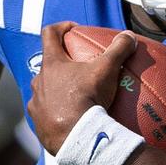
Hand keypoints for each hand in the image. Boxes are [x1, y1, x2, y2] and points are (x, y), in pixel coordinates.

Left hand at [28, 22, 136, 154]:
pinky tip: (70, 118)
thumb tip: (129, 36)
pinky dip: (56, 112)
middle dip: (64, 65)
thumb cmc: (88, 98)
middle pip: (49, 65)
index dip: (61, 27)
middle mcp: (39, 81)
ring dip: (58, 90)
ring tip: (76, 97)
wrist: (77, 137)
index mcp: (52, 64)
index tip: (74, 30)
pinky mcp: (37, 123)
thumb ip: (118, 49)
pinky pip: (45, 113)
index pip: (49, 34)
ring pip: (45, 90)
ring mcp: (36, 103)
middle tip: (81, 70)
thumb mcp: (106, 70)